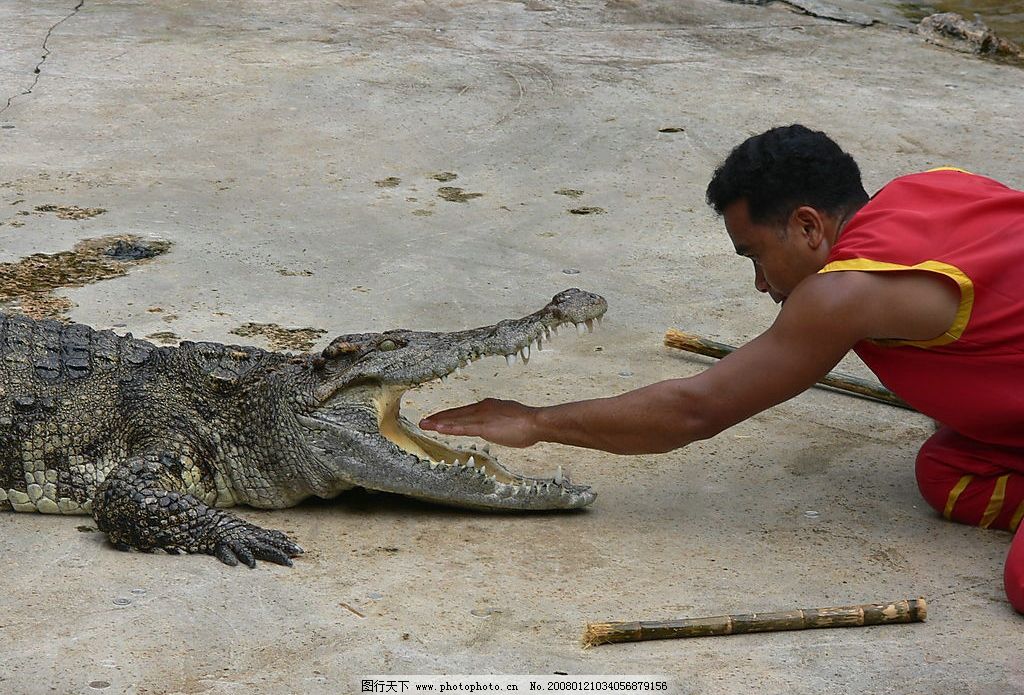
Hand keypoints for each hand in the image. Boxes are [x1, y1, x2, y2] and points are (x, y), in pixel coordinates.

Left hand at [419, 398, 540, 447]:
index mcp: (488, 406)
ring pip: (455, 419)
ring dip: (438, 422)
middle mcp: (482, 408)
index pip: (464, 412)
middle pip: (456, 413)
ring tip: (425, 425)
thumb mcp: (509, 419)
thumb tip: (495, 427)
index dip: (449, 416)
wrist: (536, 422)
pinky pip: (462, 428)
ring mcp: (482, 417)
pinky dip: (449, 427)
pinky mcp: (484, 427)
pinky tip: (438, 428)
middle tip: (424, 421)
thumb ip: (498, 422)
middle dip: (439, 418)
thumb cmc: (528, 423)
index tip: (438, 419)